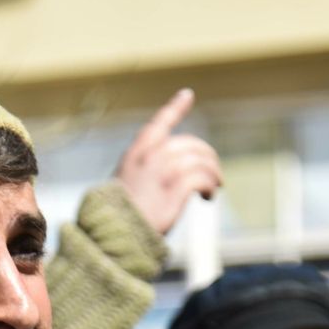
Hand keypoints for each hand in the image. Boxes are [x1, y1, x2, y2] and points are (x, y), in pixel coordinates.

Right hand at [113, 88, 221, 235]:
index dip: (174, 108)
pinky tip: (208, 196)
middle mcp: (149, 157)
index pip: (158, 124)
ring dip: (212, 173)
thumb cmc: (120, 216)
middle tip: (214, 174)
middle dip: (206, 156)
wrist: (114, 233)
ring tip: (213, 187)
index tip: (187, 94)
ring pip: (200, 160)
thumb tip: (175, 171)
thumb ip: (146, 171)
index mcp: (135, 154)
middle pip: (190, 144)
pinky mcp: (175, 188)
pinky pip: (202, 178)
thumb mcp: (127, 184)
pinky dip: (210, 185)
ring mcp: (162, 171)